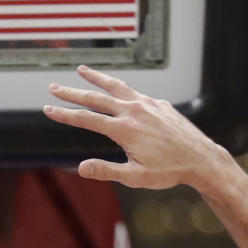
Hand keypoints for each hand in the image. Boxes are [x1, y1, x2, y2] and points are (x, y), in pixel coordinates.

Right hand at [44, 66, 223, 189]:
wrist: (200, 158)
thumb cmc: (169, 171)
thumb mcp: (135, 177)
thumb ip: (107, 171)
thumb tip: (81, 168)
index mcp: (124, 130)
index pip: (87, 119)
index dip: (65, 114)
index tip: (48, 109)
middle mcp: (134, 111)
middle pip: (96, 97)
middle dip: (72, 92)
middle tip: (53, 87)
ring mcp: (147, 104)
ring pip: (116, 86)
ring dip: (97, 78)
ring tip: (82, 70)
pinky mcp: (158, 103)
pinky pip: (134, 92)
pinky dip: (120, 87)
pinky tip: (116, 89)